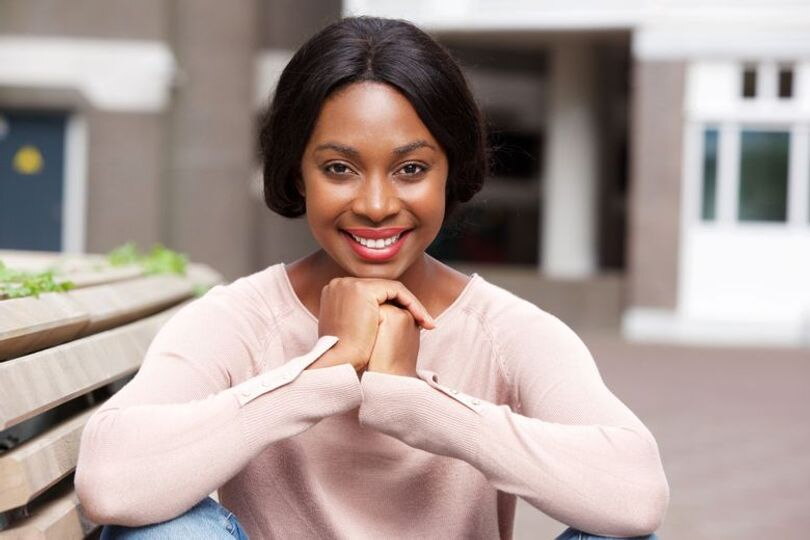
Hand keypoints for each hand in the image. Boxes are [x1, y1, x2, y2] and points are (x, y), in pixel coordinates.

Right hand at [309, 277, 434, 372]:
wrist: (339, 362)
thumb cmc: (344, 355)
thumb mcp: (347, 330)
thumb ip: (357, 317)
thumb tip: (372, 317)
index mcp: (334, 291)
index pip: (371, 293)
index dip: (392, 305)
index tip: (408, 320)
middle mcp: (339, 283)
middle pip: (381, 289)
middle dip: (404, 304)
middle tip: (423, 322)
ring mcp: (349, 284)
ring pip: (391, 289)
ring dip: (413, 305)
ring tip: (427, 323)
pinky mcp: (363, 289)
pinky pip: (397, 291)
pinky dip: (412, 304)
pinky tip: (423, 320)